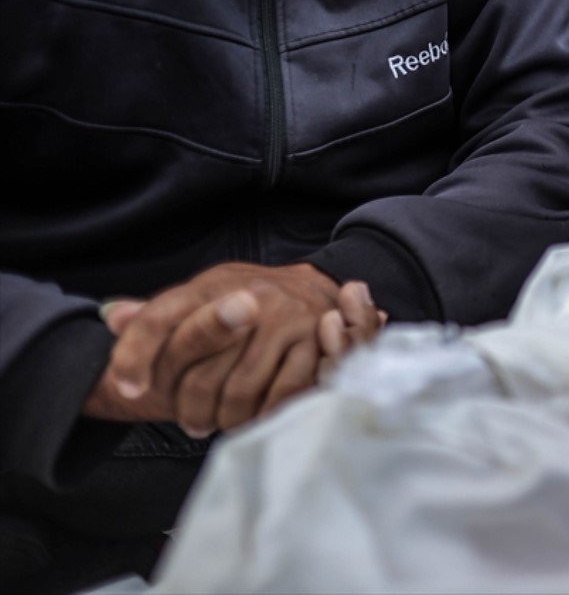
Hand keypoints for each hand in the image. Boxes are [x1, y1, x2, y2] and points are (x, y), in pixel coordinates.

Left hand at [87, 264, 382, 435]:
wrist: (314, 287)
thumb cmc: (247, 303)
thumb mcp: (201, 299)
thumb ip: (157, 315)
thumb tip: (111, 316)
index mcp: (210, 285)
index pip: (158, 320)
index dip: (134, 358)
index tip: (128, 391)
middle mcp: (248, 295)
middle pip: (201, 372)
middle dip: (190, 408)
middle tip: (191, 423)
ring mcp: (286, 317)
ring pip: (241, 389)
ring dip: (227, 418)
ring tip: (222, 422)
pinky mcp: (317, 338)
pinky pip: (282, 393)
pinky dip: (265, 414)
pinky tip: (257, 416)